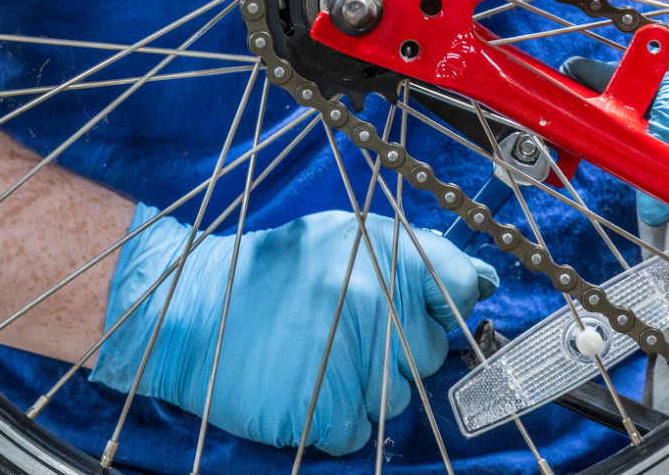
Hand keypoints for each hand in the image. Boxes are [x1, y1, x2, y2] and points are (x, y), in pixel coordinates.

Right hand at [93, 204, 498, 454]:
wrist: (189, 312)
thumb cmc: (269, 275)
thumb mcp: (340, 239)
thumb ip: (413, 255)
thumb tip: (479, 281)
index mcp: (381, 254)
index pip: (458, 287)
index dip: (440, 303)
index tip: (418, 309)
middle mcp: (374, 303)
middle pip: (430, 353)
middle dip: (398, 350)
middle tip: (344, 331)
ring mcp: (351, 359)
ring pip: (398, 398)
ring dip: (367, 387)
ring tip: (320, 357)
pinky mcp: (325, 409)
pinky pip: (360, 429)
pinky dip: (336, 417)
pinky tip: (307, 384)